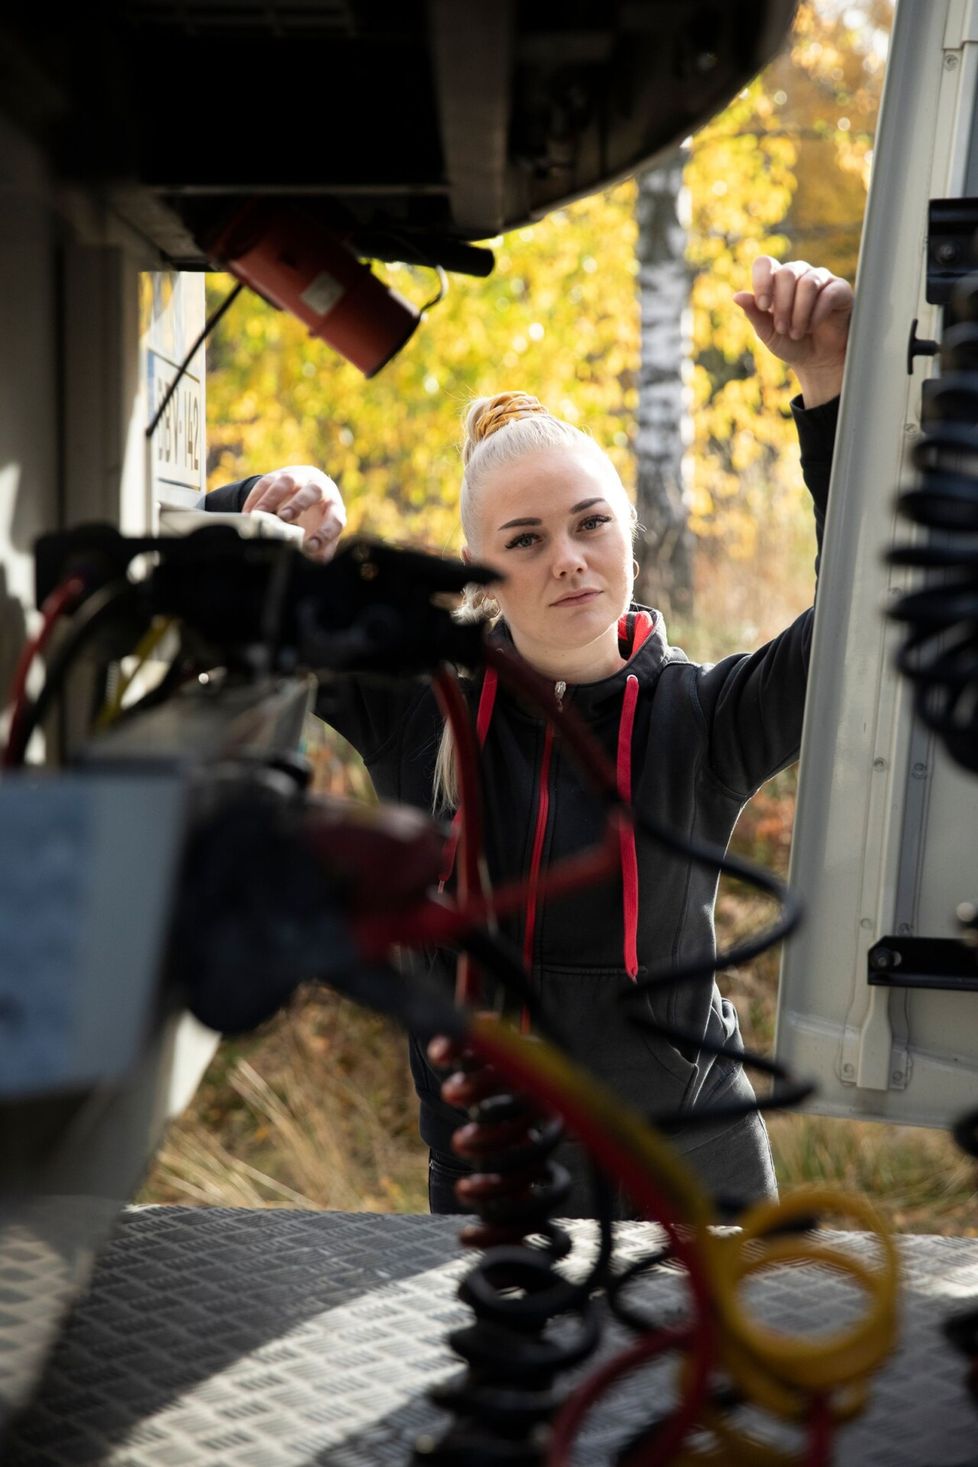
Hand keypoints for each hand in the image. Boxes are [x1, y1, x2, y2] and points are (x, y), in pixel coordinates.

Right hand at [242, 465, 345, 561]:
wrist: (308, 489)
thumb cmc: (317, 518)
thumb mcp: (322, 532)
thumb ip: (321, 548)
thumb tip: (316, 559)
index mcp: (334, 507)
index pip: (334, 520)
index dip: (324, 534)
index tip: (310, 547)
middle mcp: (320, 488)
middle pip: (313, 491)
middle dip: (298, 504)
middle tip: (284, 518)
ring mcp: (300, 478)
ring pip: (287, 481)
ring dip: (272, 498)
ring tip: (259, 514)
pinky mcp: (279, 474)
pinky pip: (266, 482)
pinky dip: (255, 498)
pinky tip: (248, 513)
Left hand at [734, 257, 852, 406]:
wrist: (817, 360)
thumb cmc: (791, 343)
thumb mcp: (768, 333)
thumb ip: (754, 314)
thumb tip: (736, 296)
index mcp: (776, 281)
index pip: (765, 263)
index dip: (762, 281)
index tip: (763, 306)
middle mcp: (798, 274)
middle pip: (787, 273)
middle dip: (782, 305)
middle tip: (782, 329)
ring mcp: (820, 279)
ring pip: (808, 284)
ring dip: (799, 313)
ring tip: (797, 333)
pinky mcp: (840, 289)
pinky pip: (828, 294)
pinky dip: (817, 315)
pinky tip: (813, 327)